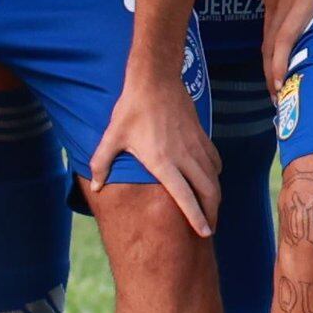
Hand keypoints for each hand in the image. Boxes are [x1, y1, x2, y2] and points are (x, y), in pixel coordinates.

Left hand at [85, 73, 220, 237]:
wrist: (155, 80)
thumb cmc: (132, 109)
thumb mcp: (112, 137)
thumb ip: (101, 163)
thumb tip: (96, 186)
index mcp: (163, 162)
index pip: (185, 197)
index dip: (196, 218)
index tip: (204, 233)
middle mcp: (184, 157)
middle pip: (208, 192)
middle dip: (212, 214)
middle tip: (209, 230)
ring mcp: (196, 146)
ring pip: (214, 178)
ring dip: (215, 197)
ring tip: (212, 211)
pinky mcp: (202, 135)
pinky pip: (215, 162)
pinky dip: (215, 176)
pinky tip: (210, 181)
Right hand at [261, 0, 312, 85]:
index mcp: (301, 4)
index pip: (283, 43)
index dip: (279, 68)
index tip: (280, 89)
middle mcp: (281, 6)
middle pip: (269, 49)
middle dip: (271, 76)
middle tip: (279, 100)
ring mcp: (271, 0)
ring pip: (266, 38)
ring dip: (269, 62)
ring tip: (277, 82)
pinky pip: (267, 25)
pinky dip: (270, 44)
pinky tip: (278, 51)